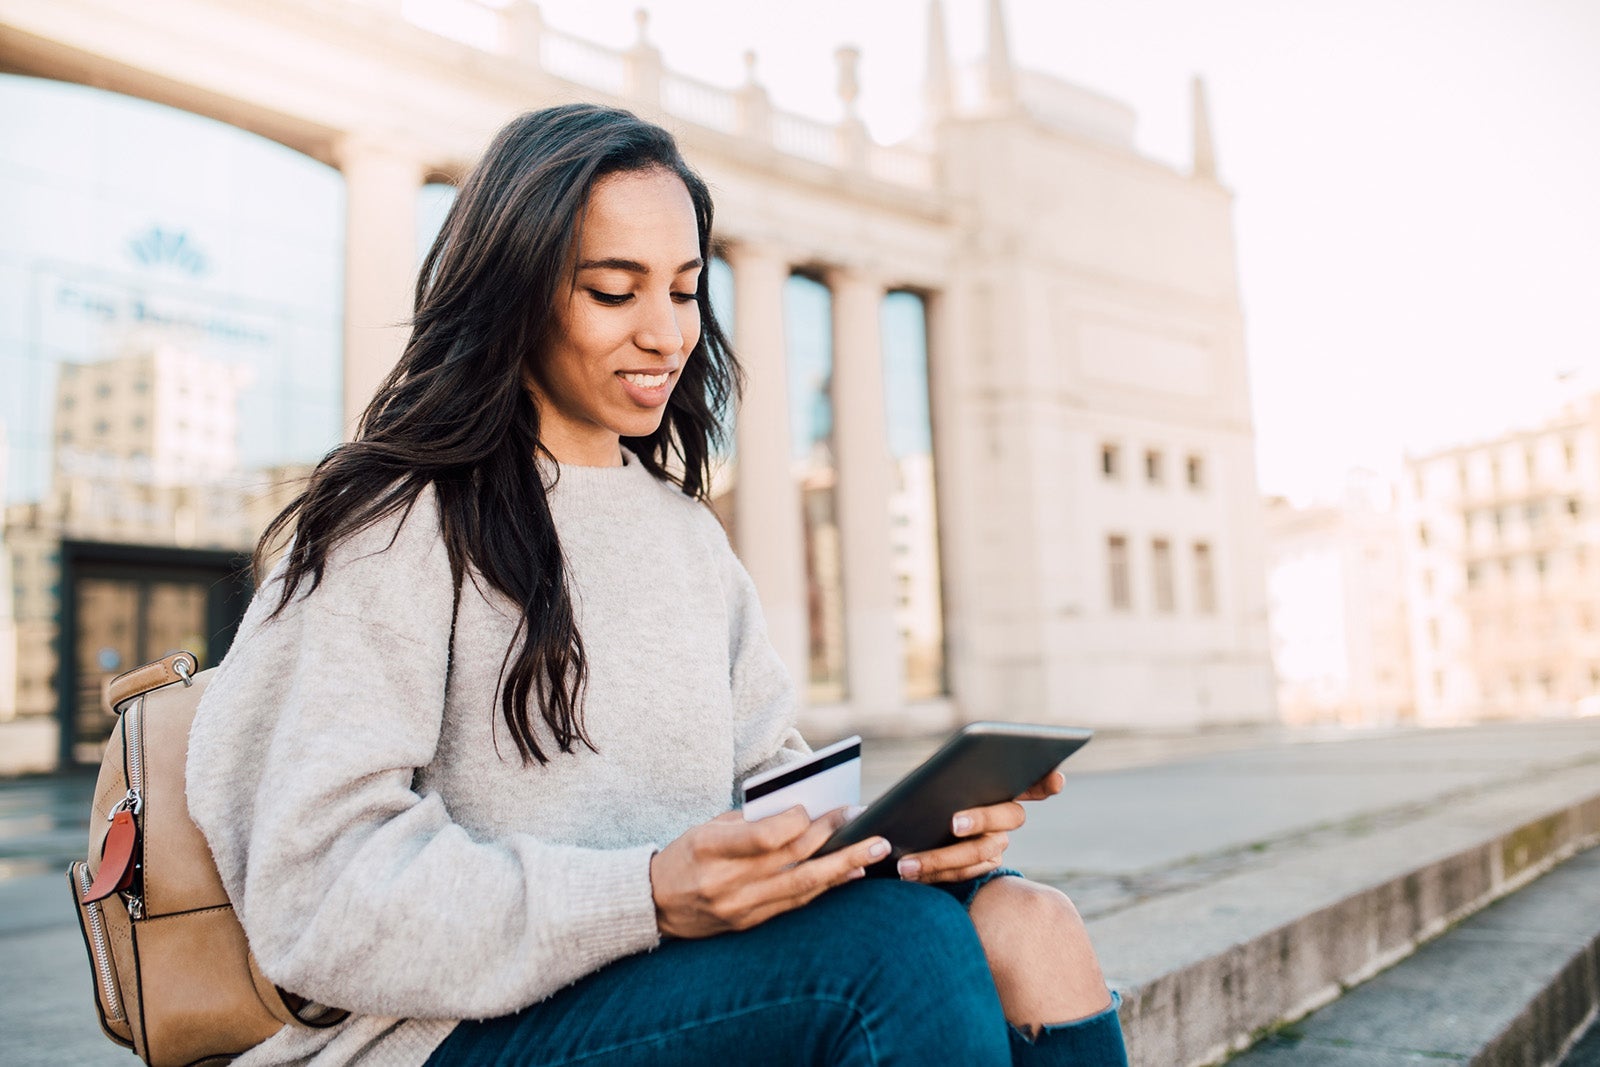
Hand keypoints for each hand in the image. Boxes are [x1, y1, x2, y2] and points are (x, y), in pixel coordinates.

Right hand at [649, 806, 890, 937]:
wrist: (655, 903)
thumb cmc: (686, 854)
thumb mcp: (708, 826)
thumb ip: (751, 821)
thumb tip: (803, 812)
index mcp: (710, 846)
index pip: (765, 836)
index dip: (797, 821)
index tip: (817, 808)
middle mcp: (726, 880)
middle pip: (793, 859)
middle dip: (835, 838)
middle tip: (866, 822)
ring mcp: (739, 907)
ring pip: (803, 884)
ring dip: (843, 867)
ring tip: (873, 850)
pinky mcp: (748, 923)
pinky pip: (795, 903)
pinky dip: (826, 887)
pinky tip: (850, 874)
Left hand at [895, 769, 1064, 883]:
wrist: (905, 827)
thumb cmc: (921, 794)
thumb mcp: (931, 781)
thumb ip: (945, 777)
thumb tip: (946, 782)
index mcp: (1002, 784)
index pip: (1034, 780)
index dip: (1047, 781)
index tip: (1055, 781)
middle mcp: (1007, 815)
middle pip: (1009, 817)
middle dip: (983, 818)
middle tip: (955, 822)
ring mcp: (998, 843)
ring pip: (980, 852)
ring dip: (941, 858)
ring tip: (906, 864)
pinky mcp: (984, 867)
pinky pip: (963, 874)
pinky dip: (934, 874)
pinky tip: (907, 876)